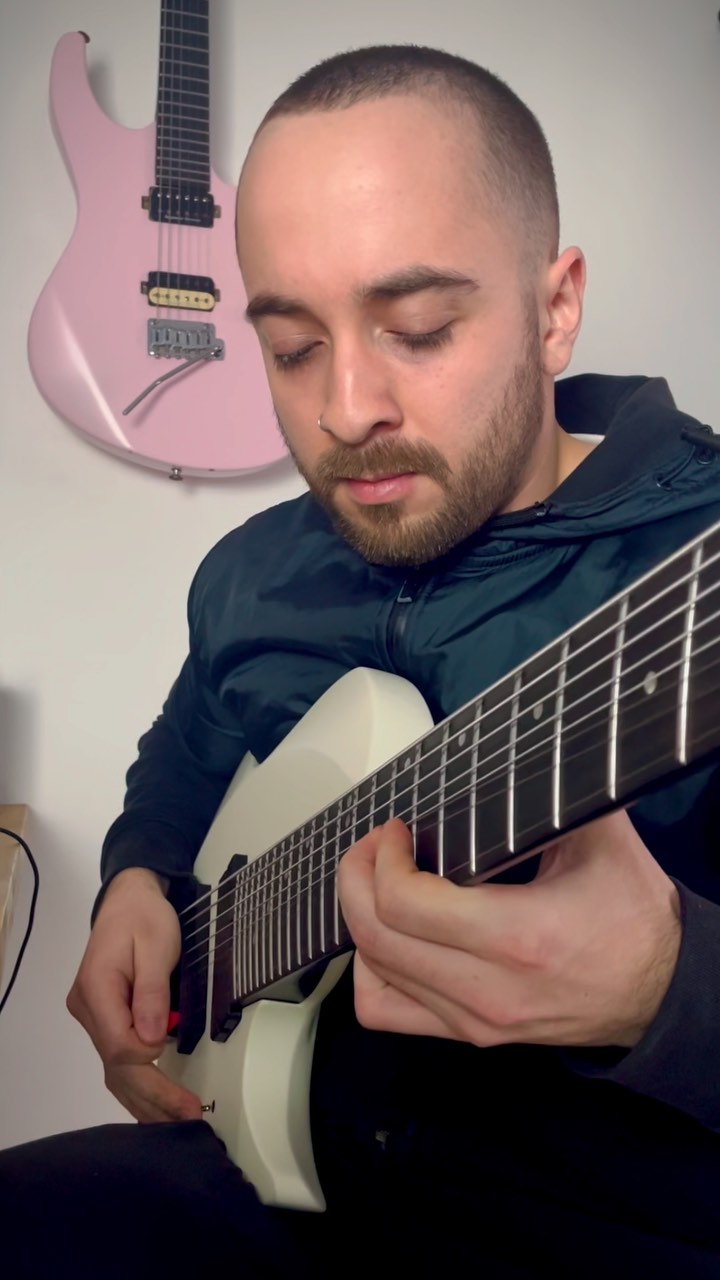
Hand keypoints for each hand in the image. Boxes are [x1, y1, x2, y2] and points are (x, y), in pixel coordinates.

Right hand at [67, 867, 201, 1121]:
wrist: (129, 899)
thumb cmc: (145, 918)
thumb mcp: (156, 945)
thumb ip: (151, 991)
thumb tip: (151, 1038)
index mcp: (96, 989)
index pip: (117, 1043)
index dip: (148, 1058)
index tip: (177, 1057)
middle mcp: (87, 1009)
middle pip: (116, 1065)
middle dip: (153, 1095)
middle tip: (189, 1115)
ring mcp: (92, 1017)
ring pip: (114, 1071)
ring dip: (145, 1099)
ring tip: (176, 1122)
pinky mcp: (104, 1020)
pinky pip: (117, 1060)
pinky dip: (137, 1085)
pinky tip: (156, 1107)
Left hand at [337, 811, 681, 1049]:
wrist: (662, 992)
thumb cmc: (633, 915)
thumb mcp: (599, 837)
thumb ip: (546, 795)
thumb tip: (504, 754)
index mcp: (517, 935)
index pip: (405, 902)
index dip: (382, 857)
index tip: (396, 830)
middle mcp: (488, 987)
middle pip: (375, 935)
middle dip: (356, 877)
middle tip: (374, 846)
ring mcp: (475, 1020)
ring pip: (372, 975)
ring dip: (361, 919)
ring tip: (378, 883)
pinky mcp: (471, 1035)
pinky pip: (386, 1011)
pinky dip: (372, 970)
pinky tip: (389, 937)